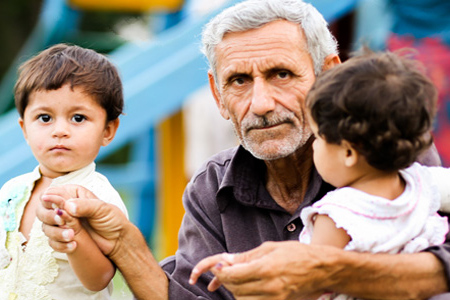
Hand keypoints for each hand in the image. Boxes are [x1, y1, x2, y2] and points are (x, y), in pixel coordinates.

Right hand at [37, 184, 128, 255]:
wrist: (118, 240)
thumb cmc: (112, 219)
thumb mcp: (101, 209)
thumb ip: (84, 206)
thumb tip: (67, 206)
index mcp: (73, 193)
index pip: (51, 193)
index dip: (50, 201)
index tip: (59, 210)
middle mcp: (64, 207)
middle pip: (42, 210)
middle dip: (49, 217)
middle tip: (63, 223)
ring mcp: (63, 223)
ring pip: (46, 227)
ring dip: (56, 233)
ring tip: (72, 236)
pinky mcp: (63, 237)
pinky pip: (52, 242)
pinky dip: (60, 245)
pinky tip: (73, 245)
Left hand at [191, 241, 332, 299]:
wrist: (323, 269)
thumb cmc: (298, 254)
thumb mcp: (271, 247)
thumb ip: (247, 256)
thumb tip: (227, 260)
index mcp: (266, 269)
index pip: (233, 275)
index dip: (221, 272)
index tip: (217, 267)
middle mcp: (269, 287)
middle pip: (235, 289)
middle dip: (226, 280)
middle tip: (225, 271)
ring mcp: (275, 298)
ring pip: (242, 299)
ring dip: (235, 289)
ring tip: (238, 278)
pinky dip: (247, 296)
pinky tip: (249, 287)